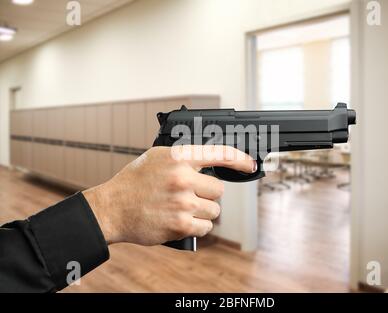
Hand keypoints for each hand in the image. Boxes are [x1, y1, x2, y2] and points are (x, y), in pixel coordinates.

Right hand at [83, 145, 254, 245]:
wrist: (112, 208)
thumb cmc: (134, 182)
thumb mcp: (157, 157)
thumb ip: (184, 157)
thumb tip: (211, 160)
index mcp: (178, 157)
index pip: (220, 154)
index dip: (240, 159)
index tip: (250, 164)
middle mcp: (182, 178)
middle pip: (219, 189)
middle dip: (207, 194)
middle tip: (190, 195)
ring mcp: (182, 202)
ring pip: (214, 210)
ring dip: (203, 212)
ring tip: (182, 208)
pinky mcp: (180, 224)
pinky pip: (205, 227)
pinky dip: (197, 227)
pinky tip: (182, 221)